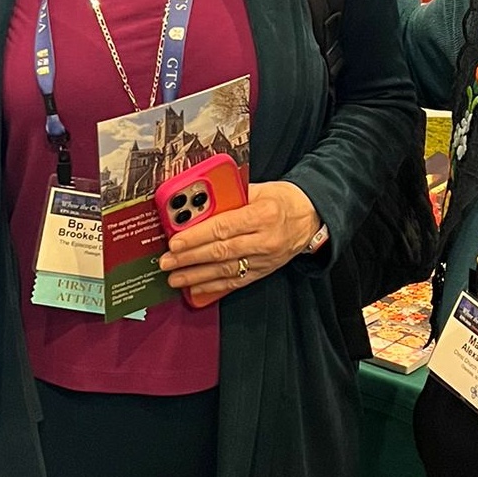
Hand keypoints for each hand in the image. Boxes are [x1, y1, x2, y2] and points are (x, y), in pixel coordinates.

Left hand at [158, 180, 319, 305]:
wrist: (310, 217)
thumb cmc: (283, 199)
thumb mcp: (261, 188)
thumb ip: (232, 194)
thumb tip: (201, 200)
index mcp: (263, 215)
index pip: (224, 227)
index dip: (197, 236)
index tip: (176, 240)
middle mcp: (264, 240)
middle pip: (221, 251)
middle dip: (190, 258)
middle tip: (167, 260)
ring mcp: (264, 259)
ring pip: (225, 270)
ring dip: (196, 275)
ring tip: (174, 277)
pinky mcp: (263, 272)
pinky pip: (235, 282)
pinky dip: (213, 286)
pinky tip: (195, 288)